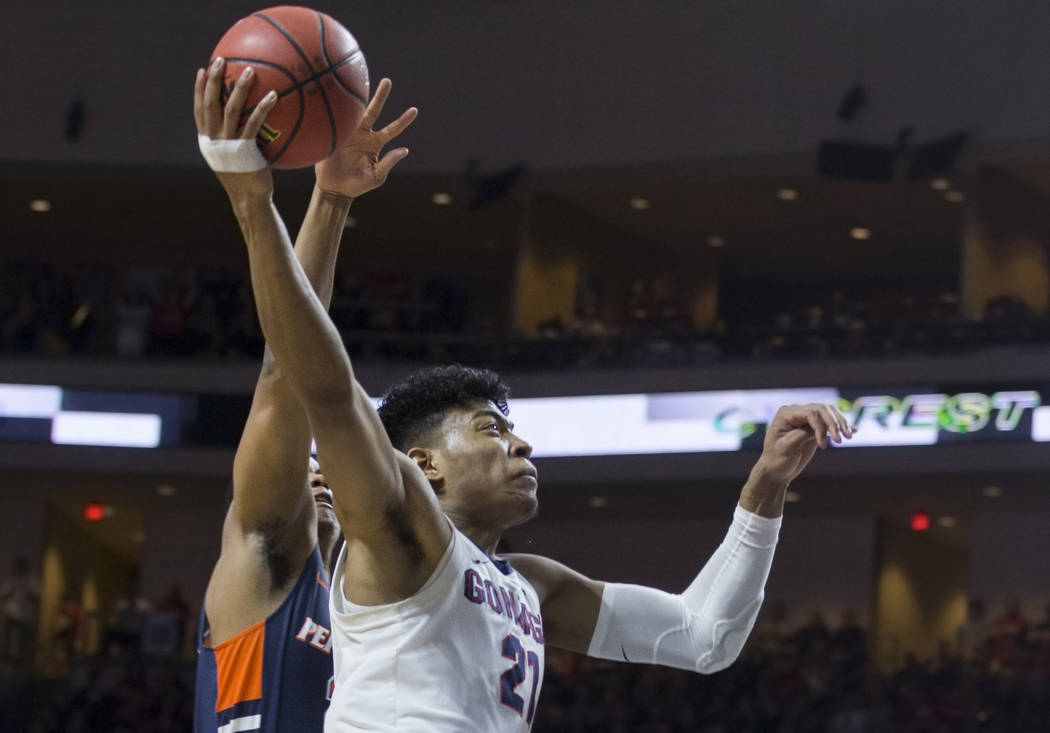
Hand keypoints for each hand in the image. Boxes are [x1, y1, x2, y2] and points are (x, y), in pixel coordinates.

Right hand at [193, 57, 277, 200]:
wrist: (249, 201)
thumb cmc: (247, 181)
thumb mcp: (235, 160)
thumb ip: (235, 141)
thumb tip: (248, 124)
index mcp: (208, 142)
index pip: (199, 110)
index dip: (199, 90)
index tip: (202, 71)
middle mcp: (213, 141)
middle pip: (209, 104)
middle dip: (214, 80)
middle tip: (220, 60)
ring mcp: (227, 145)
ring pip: (230, 109)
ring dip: (239, 88)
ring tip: (250, 70)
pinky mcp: (243, 151)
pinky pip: (253, 123)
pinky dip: (262, 108)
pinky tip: (274, 95)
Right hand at [315, 78, 417, 198]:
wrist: (334, 188)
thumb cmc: (357, 184)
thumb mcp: (377, 176)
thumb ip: (389, 162)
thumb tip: (404, 150)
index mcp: (376, 143)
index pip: (393, 129)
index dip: (403, 120)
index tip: (415, 110)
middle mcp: (364, 134)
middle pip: (374, 111)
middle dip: (381, 96)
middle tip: (387, 81)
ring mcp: (349, 132)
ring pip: (356, 111)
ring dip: (358, 97)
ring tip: (360, 81)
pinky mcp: (335, 134)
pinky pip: (339, 119)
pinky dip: (341, 108)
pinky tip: (341, 94)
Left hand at [752, 404, 853, 483]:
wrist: (776, 471)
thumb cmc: (776, 460)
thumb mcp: (785, 448)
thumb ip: (800, 435)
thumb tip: (817, 428)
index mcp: (786, 414)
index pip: (810, 413)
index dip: (821, 427)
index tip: (823, 446)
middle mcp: (796, 412)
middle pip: (822, 409)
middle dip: (834, 423)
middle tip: (842, 440)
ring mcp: (805, 419)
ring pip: (828, 413)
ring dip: (841, 423)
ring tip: (849, 437)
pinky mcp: (814, 428)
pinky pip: (830, 422)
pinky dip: (842, 426)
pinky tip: (853, 430)